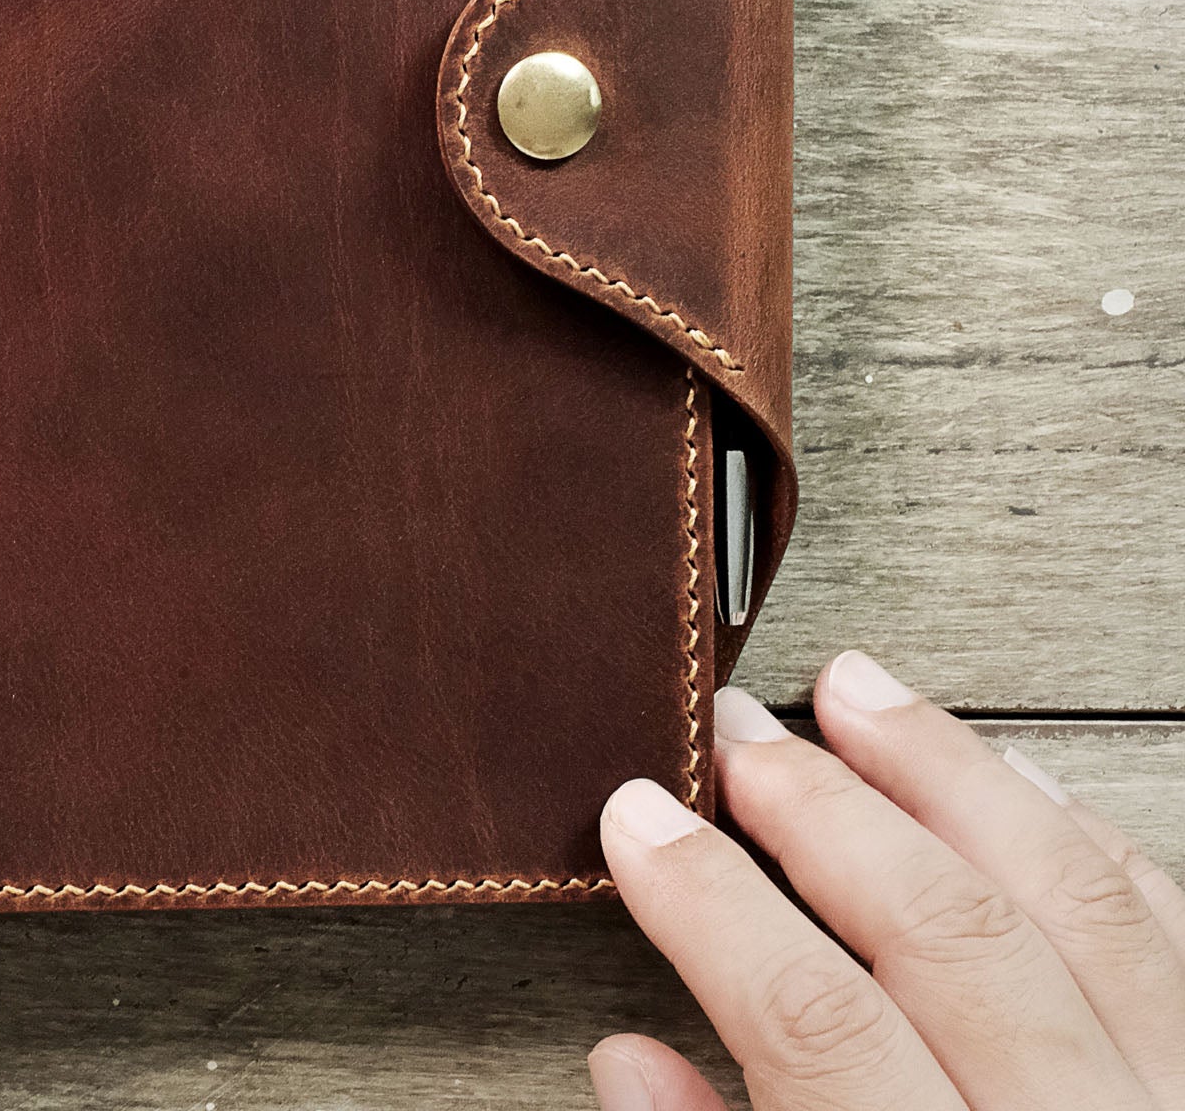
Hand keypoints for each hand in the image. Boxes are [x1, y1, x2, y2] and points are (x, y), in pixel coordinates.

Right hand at [591, 651, 1184, 1108]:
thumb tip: (632, 1062)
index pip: (817, 1024)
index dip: (712, 906)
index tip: (642, 820)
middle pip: (947, 934)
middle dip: (819, 806)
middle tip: (734, 731)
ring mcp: (1179, 1109)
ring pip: (1075, 900)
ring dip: (949, 774)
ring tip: (859, 692)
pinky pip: (1174, 929)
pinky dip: (1085, 837)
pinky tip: (1014, 778)